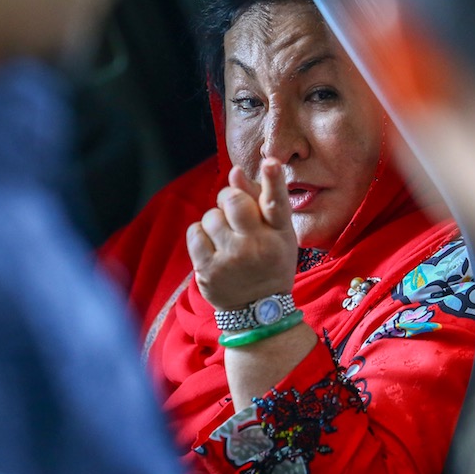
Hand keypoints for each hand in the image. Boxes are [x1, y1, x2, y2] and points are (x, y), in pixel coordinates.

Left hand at [187, 158, 296, 310]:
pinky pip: (195, 232)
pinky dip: (200, 235)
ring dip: (215, 222)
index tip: (271, 162)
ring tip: (227, 239)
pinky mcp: (209, 271)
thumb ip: (259, 199)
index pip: (277, 202)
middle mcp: (257, 247)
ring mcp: (231, 260)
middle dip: (229, 200)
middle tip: (236, 217)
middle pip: (232, 200)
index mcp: (280, 234)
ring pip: (210, 216)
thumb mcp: (277, 234)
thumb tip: (235, 171)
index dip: (274, 179)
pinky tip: (213, 247)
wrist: (258, 311)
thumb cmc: (269, 262)